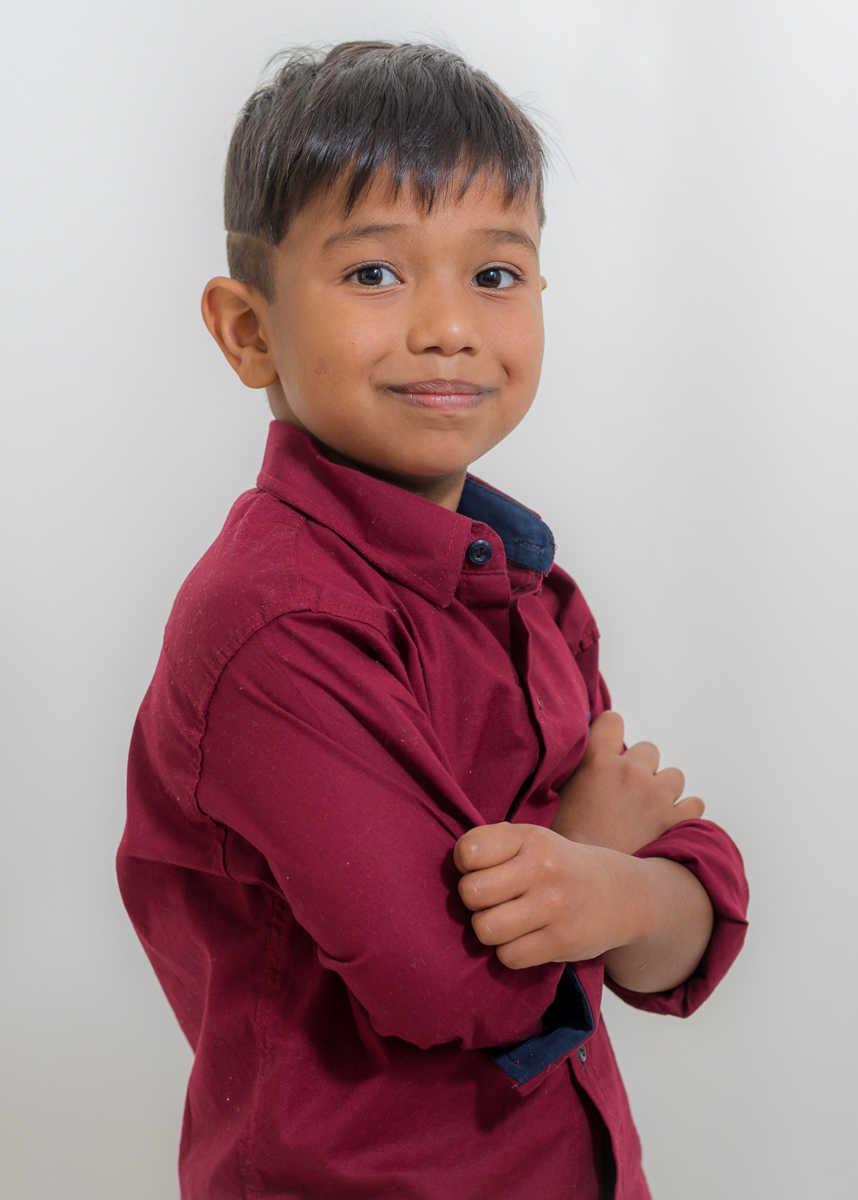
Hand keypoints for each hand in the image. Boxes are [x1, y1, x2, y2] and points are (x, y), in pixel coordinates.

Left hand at [454, 822, 643, 969]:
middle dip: (474, 902)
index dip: (466, 865)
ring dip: (490, 930)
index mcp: (530, 837)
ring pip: (485, 929)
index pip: (468, 851)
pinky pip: (508, 956)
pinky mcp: (562, 942)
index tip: (482, 869)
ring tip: (507, 921)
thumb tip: (446, 871)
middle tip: (493, 901)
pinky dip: (510, 952)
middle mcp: (543, 868)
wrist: (619, 894)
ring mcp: (554, 906)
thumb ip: (491, 847)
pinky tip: (526, 938)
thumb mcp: (531, 840)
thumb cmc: (557, 866)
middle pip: (471, 893)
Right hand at [551, 711, 703, 854]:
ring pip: (674, 776)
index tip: (609, 749)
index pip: (613, 721)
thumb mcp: (559, 795)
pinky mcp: (676, 822)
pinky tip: (668, 824)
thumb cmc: (567, 843)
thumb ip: (577, 770)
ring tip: (648, 811)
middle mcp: (631, 773)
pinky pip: (695, 804)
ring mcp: (656, 797)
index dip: (611, 733)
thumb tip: (587, 759)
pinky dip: (684, 813)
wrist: (584, 884)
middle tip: (627, 793)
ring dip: (664, 789)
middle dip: (641, 767)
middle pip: (648, 750)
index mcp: (598, 762)